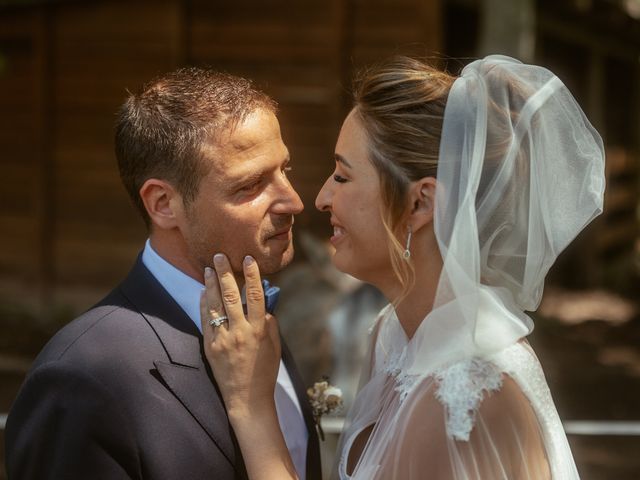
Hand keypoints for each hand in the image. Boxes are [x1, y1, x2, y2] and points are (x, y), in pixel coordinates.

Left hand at [200, 253, 281, 417]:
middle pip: (231, 295)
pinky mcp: (210, 346)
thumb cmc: (264, 371)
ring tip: (208, 268)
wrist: (246, 398)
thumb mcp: (274, 346)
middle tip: (219, 255)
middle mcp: (240, 332)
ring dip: (211, 284)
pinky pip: (205, 320)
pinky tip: (203, 291)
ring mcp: (223, 339)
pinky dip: (204, 303)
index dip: (252, 276)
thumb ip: (269, 323)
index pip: (256, 296)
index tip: (248, 259)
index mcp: (259, 330)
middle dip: (225, 273)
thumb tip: (263, 305)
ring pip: (215, 305)